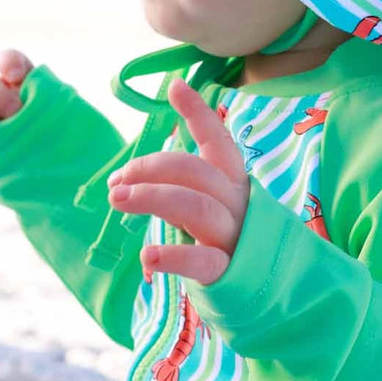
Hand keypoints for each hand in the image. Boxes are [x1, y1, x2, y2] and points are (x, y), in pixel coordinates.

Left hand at [106, 77, 249, 285]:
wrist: (266, 293)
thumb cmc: (224, 244)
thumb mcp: (208, 205)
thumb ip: (179, 188)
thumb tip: (125, 175)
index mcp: (233, 182)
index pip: (217, 140)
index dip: (198, 112)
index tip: (175, 87)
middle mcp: (237, 203)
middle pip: (195, 171)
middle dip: (150, 169)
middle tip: (115, 182)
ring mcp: (235, 237)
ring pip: (196, 206)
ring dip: (152, 197)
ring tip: (117, 199)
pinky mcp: (229, 272)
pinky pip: (203, 261)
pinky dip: (174, 256)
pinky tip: (148, 256)